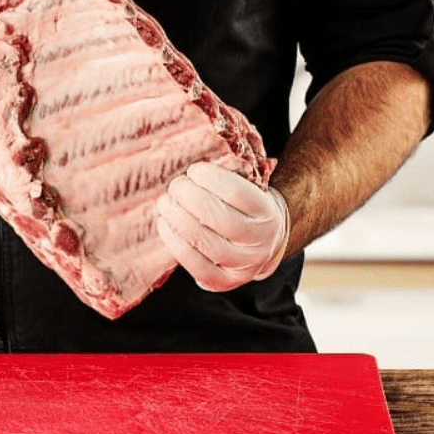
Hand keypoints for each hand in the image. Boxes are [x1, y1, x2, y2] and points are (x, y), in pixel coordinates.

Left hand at [156, 162, 289, 291]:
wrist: (263, 243)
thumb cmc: (245, 207)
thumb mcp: (249, 188)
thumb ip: (230, 174)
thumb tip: (193, 151)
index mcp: (268, 213)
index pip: (237, 193)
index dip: (211, 179)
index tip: (193, 170)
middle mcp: (260, 242)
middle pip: (219, 218)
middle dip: (190, 198)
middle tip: (175, 186)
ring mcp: (243, 266)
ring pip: (205, 242)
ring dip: (178, 219)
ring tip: (164, 203)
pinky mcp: (223, 282)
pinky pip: (195, 265)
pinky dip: (175, 244)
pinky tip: (165, 225)